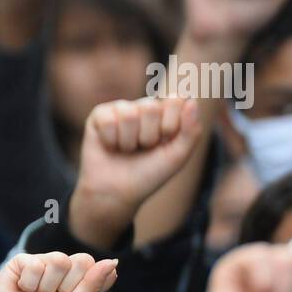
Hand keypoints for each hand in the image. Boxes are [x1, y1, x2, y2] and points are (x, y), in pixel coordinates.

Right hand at [0, 252, 117, 291]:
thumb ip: (93, 285)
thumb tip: (113, 261)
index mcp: (78, 279)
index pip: (92, 264)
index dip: (81, 284)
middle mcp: (61, 268)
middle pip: (79, 260)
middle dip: (65, 286)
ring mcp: (40, 262)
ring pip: (57, 260)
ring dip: (45, 287)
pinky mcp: (20, 262)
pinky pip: (34, 263)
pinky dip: (28, 283)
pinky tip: (21, 290)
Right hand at [70, 97, 203, 248]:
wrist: (117, 192)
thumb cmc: (148, 174)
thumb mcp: (177, 156)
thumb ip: (191, 131)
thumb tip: (191, 100)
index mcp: (166, 112)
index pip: (175, 99)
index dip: (170, 125)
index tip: (164, 142)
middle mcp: (143, 106)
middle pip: (151, 107)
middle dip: (148, 136)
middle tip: (142, 149)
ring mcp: (121, 109)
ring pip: (129, 115)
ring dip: (128, 141)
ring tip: (126, 150)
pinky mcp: (99, 115)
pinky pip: (108, 120)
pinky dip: (111, 140)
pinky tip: (110, 146)